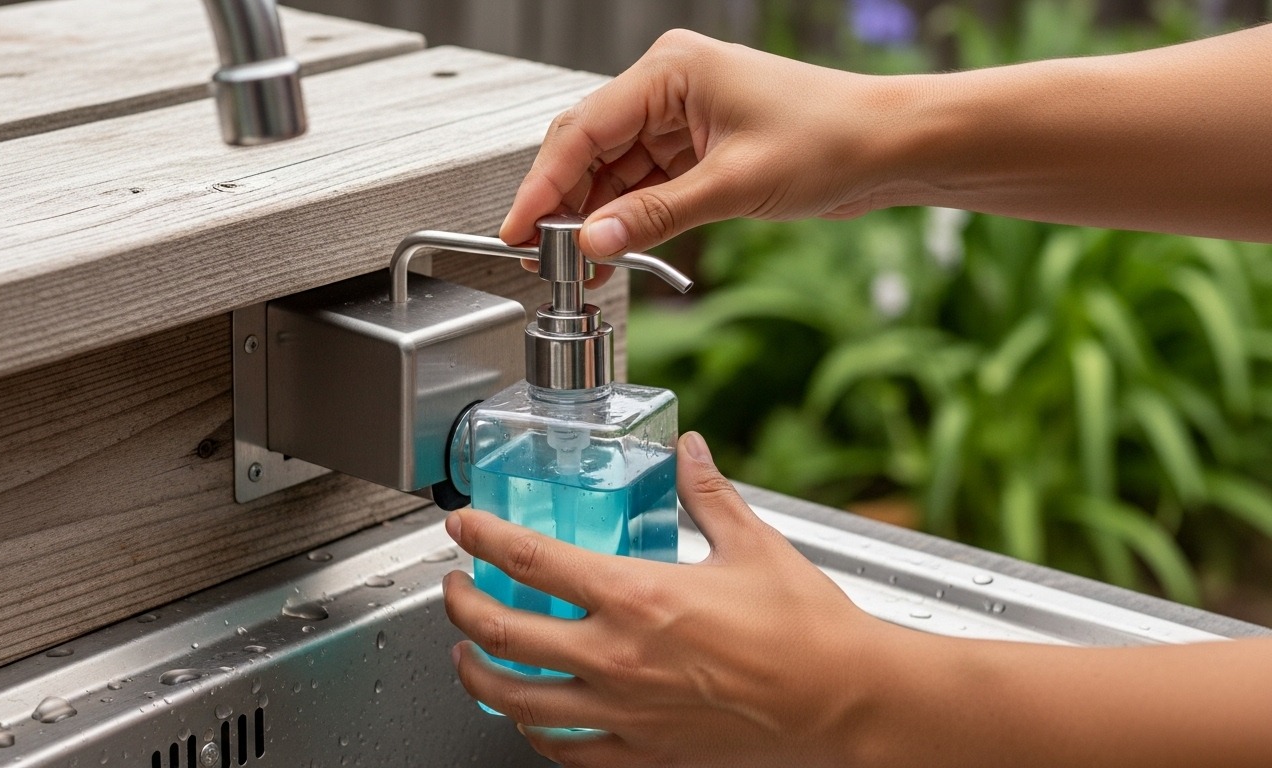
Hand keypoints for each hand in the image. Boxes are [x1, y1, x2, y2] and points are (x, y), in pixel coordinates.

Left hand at [442, 432, 896, 766]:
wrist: (848, 704)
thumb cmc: (809, 630)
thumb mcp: (753, 545)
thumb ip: (707, 493)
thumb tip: (689, 451)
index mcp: (639, 597)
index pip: (532, 559)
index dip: (484, 537)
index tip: (463, 525)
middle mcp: (619, 658)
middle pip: (502, 633)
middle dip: (461, 606)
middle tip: (454, 588)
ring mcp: (627, 713)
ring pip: (518, 701)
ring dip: (479, 674)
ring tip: (468, 655)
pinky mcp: (646, 755)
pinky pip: (567, 750)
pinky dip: (535, 732)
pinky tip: (531, 718)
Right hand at [501, 29, 897, 286]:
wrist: (890, 147)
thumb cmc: (832, 139)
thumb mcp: (735, 186)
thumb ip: (656, 216)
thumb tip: (594, 243)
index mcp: (670, 72)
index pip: (582, 130)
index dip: (543, 186)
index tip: (518, 230)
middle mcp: (668, 87)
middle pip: (589, 148)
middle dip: (563, 204)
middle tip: (541, 256)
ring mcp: (681, 117)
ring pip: (613, 170)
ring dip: (596, 217)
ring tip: (580, 268)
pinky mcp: (697, 147)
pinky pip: (644, 183)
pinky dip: (628, 217)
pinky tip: (615, 251)